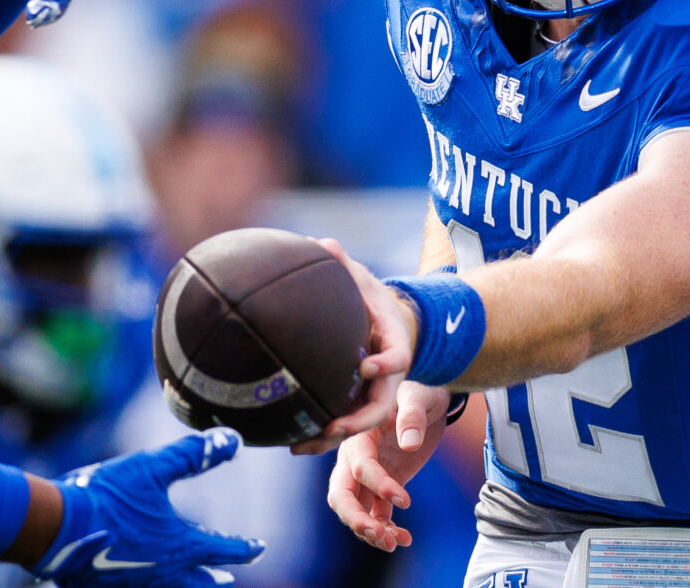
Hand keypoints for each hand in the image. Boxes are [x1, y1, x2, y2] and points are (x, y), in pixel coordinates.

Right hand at [30, 428, 264, 586]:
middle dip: (215, 578)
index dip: (245, 547)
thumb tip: (233, 440)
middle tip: (229, 579)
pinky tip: (142, 576)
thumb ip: (194, 455)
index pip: (223, 549)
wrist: (56, 528)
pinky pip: (138, 587)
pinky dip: (150, 584)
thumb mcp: (153, 467)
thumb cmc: (107, 496)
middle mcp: (163, 571)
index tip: (260, 546)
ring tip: (190, 582)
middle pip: (199, 582)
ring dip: (186, 584)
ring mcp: (136, 583)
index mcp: (179, 545)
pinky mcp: (109, 586)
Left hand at [289, 239, 417, 455]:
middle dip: (358, 419)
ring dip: (332, 439)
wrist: (387, 324)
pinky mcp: (355, 404)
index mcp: (395, 346)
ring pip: (359, 425)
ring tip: (301, 446)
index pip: (398, 359)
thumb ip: (345, 266)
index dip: (386, 365)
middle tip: (334, 427)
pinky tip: (291, 442)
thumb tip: (323, 243)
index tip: (366, 366)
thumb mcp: (364, 281)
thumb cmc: (372, 301)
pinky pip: (341, 424)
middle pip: (379, 406)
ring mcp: (373, 395)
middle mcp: (388, 378)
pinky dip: (320, 436)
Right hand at [327, 382, 451, 551]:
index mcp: (359, 436)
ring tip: (394, 543)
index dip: (379, 485)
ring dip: (370, 531)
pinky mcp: (382, 486)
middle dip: (355, 518)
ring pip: (355, 510)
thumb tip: (409, 442)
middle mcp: (356, 458)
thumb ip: (412, 416)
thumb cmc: (418, 391)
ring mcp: (368, 475)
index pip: (360, 467)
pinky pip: (376, 514)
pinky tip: (405, 538)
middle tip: (379, 536)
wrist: (427, 399)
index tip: (405, 500)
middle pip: (341, 495)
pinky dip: (386, 530)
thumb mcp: (417, 396)